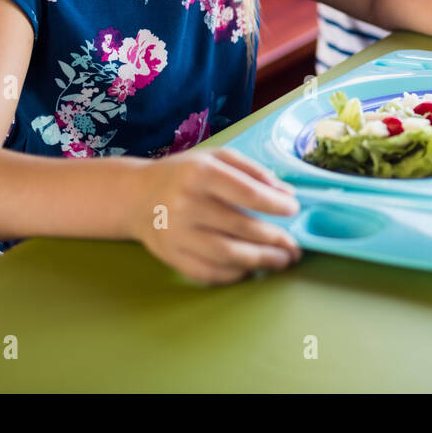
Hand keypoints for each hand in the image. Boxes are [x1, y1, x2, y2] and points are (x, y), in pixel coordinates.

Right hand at [129, 146, 300, 283]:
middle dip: (275, 239)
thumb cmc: (184, 174)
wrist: (136, 196)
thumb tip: (286, 193)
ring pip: (227, 254)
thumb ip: (253, 171)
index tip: (293, 210)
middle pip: (240, 227)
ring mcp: (176, 233)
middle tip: (295, 246)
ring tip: (283, 261)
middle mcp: (186, 204)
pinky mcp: (171, 257)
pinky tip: (252, 268)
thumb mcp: (216, 158)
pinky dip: (235, 273)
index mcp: (200, 174)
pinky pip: (209, 272)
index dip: (275, 205)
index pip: (246, 193)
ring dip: (262, 261)